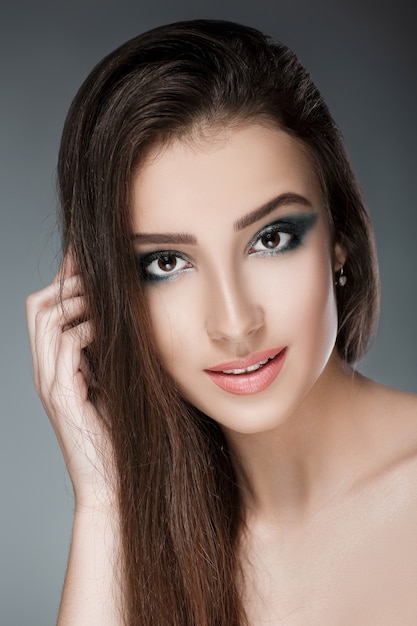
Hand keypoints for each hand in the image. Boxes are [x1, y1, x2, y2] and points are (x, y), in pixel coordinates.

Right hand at [26, 254, 114, 508]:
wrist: (110, 485)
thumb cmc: (118, 436)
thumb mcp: (113, 383)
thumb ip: (107, 355)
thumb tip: (120, 320)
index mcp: (57, 366)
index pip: (47, 310)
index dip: (64, 280)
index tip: (88, 257)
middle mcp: (46, 370)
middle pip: (38, 305)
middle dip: (66, 281)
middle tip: (95, 269)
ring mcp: (50, 382)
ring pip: (47, 317)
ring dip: (78, 299)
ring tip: (105, 296)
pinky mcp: (61, 395)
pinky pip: (67, 343)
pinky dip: (88, 326)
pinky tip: (110, 325)